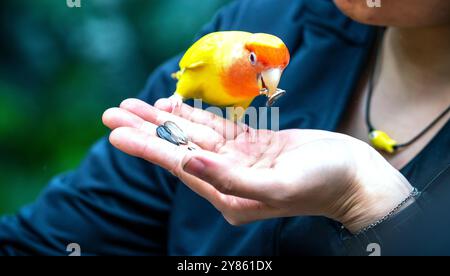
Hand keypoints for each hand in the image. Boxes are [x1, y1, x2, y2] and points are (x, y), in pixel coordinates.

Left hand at [102, 98, 412, 232]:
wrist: (355, 178)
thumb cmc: (323, 184)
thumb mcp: (278, 185)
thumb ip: (230, 179)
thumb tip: (187, 162)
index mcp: (228, 194)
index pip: (178, 165)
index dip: (146, 146)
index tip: (116, 131)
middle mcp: (227, 178)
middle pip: (178, 149)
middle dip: (145, 130)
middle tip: (113, 113)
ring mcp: (239, 161)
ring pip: (193, 136)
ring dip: (164, 121)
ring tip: (134, 106)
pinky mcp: (252, 146)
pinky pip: (216, 130)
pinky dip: (195, 118)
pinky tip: (173, 109)